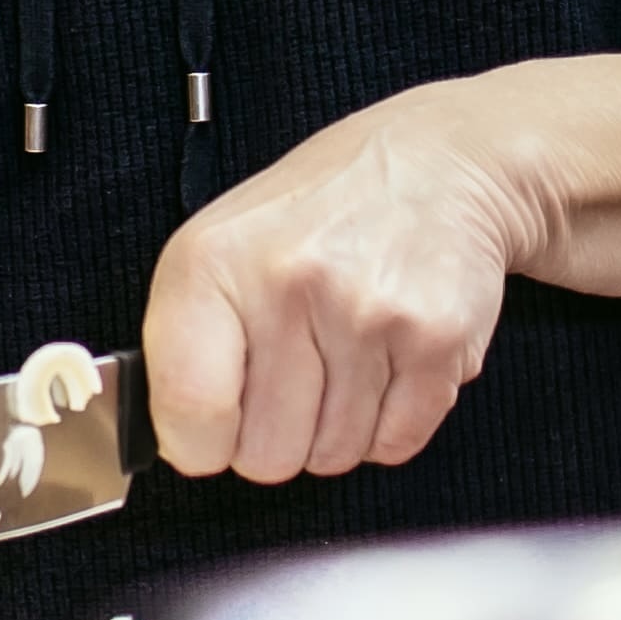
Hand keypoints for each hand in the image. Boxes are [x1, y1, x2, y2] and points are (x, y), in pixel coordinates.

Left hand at [141, 87, 538, 481]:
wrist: (438, 163)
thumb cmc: (318, 213)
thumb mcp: (221, 247)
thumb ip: (186, 344)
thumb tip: (182, 443)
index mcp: (212, 262)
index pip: (187, 410)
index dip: (199, 442)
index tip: (216, 426)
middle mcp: (287, 284)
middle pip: (266, 456)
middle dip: (280, 435)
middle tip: (298, 373)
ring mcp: (367, 312)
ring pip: (334, 456)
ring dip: (339, 426)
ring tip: (347, 352)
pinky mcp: (435, 339)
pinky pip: (396, 444)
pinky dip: (392, 422)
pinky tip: (388, 359)